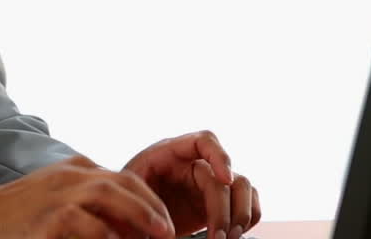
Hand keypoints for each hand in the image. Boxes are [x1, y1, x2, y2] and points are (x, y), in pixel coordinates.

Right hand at [0, 154, 176, 238]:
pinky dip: (106, 237)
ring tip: (157, 235)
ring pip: (109, 197)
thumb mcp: (53, 195)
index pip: (123, 177)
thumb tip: (124, 224)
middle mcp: (69, 178)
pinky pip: (88, 228)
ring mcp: (58, 196)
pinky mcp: (49, 220)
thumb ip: (86, 201)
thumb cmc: (15, 214)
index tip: (165, 222)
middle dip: (150, 207)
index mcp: (74, 170)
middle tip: (168, 231)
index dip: (149, 199)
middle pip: (122, 183)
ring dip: (138, 218)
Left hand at [122, 131, 260, 238]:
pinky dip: (248, 219)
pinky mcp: (218, 202)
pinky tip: (233, 235)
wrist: (125, 211)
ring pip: (244, 188)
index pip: (204, 140)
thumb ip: (147, 199)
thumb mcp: (128, 193)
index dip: (219, 156)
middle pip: (228, 178)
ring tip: (226, 238)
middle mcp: (195, 164)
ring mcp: (209, 182)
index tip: (225, 181)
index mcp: (170, 152)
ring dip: (240, 216)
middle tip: (218, 236)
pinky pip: (248, 203)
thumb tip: (166, 225)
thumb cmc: (122, 198)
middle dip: (225, 210)